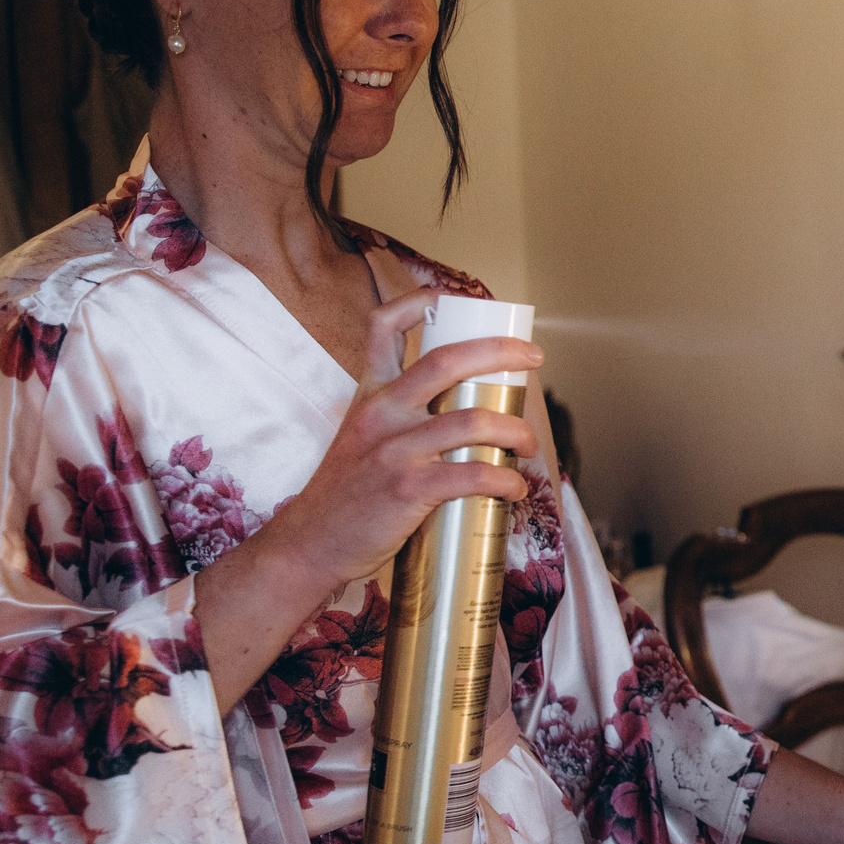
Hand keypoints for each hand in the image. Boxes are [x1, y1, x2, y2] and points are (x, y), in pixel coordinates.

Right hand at [195, 292, 541, 711]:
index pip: (384, 326)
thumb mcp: (360, 438)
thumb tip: (463, 411)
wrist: (310, 545)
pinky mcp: (408, 489)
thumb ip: (399, 418)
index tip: (459, 298)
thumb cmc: (345, 495)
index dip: (421, 302)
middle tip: (534, 357)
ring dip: (516, 431)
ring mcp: (394, 449)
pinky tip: (516, 489)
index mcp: (369, 394)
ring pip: (473, 421)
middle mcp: (381, 412)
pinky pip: (473, 474)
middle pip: (447, 360)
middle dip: (500, 351)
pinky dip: (506, 480)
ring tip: (529, 446)